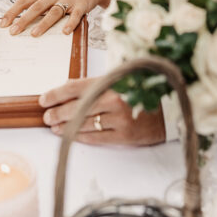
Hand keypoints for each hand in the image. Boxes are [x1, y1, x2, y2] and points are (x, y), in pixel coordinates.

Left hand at [1, 0, 122, 36]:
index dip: (13, 11)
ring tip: (34, 34)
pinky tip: (64, 32)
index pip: (25, 0)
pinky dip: (70, 23)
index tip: (3, 24)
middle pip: (37, 7)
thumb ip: (38, 4)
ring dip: (44, 23)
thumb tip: (19, 21)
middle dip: (24, 19)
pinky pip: (76, 15)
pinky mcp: (81, 4)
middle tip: (13, 32)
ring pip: (54, 11)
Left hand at [39, 78, 165, 145]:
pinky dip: (80, 136)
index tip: (44, 99)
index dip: (56, 93)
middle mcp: (115, 99)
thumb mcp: (122, 79)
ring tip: (54, 126)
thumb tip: (68, 88)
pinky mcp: (124, 136)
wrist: (172, 109)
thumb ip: (98, 83)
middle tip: (46, 116)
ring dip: (65, 126)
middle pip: (76, 107)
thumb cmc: (145, 91)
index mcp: (113, 81)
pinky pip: (96, 137)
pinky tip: (70, 135)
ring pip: (83, 123)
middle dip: (57, 112)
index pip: (76, 86)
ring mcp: (120, 119)